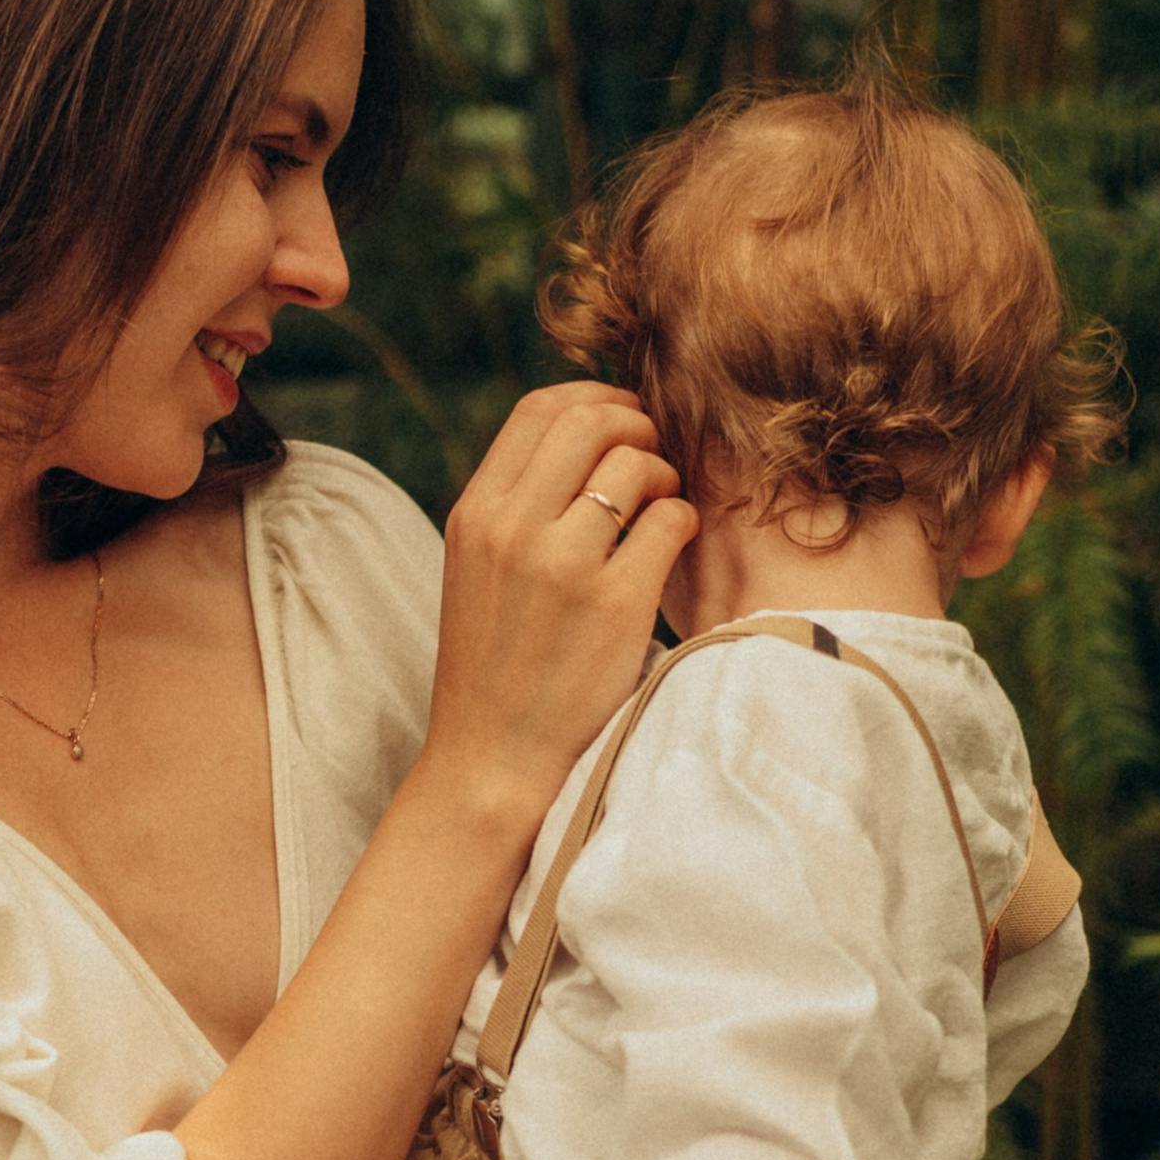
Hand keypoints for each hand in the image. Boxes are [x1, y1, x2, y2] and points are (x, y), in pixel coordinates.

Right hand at [422, 385, 695, 831]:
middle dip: (637, 428)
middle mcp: (512, 528)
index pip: (540, 411)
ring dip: (664, 476)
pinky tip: (674, 550)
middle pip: (592, 421)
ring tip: (662, 512)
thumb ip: (516, 506)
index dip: (595, 400)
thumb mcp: (478, 571)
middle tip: (653, 462)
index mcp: (476, 514)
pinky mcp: (616, 602)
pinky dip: (684, 523)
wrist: (492, 759)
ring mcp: (563, 563)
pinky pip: (671, 520)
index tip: (622, 423)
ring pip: (636, 464)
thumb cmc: (495, 667)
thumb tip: (582, 440)